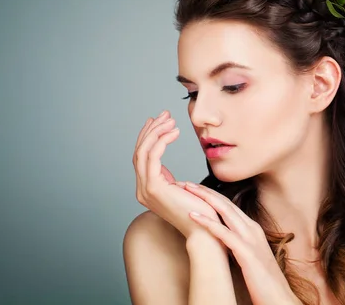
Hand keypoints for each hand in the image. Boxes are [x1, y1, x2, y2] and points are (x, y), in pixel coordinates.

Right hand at [132, 111, 218, 238]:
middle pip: (139, 152)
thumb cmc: (200, 211)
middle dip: (151, 130)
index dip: (148, 137)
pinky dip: (162, 141)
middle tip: (165, 115)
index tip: (158, 120)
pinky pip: (153, 157)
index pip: (142, 157)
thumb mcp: (181, 190)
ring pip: (143, 152)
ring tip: (170, 120)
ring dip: (156, 132)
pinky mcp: (154, 188)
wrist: (205, 231)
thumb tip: (166, 168)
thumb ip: (170, 179)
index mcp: (148, 189)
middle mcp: (142, 190)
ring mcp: (146, 190)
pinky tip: (174, 132)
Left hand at [179, 181, 301, 304]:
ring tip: (186, 190)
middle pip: (225, 203)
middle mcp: (252, 230)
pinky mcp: (247, 254)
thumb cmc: (263, 281)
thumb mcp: (249, 255)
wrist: (279, 300)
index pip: (229, 205)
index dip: (210, 195)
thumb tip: (220, 237)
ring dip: (204, 199)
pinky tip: (193, 216)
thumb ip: (237, 243)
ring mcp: (251, 240)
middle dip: (204, 191)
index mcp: (252, 229)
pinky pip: (224, 234)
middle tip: (185, 183)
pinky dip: (208, 223)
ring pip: (225, 212)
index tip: (194, 189)